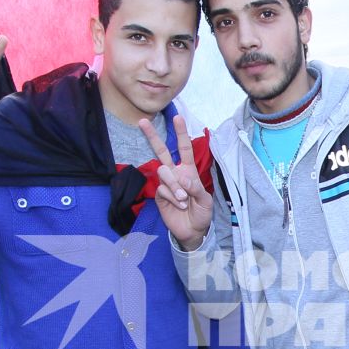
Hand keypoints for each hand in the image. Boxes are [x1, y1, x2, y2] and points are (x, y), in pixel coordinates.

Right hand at [139, 109, 211, 249]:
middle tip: (142, 122)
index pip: (184, 148)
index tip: (177, 117)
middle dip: (152, 136)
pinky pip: (162, 189)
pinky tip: (178, 205)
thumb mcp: (205, 200)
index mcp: (189, 170)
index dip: (181, 133)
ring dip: (175, 185)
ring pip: (163, 172)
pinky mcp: (159, 194)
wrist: (192, 230)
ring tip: (183, 199)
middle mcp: (175, 173)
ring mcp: (166, 183)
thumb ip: (195, 188)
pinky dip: (172, 197)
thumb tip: (183, 178)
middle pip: (161, 151)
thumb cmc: (201, 213)